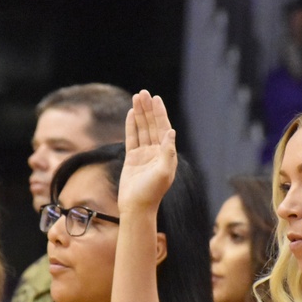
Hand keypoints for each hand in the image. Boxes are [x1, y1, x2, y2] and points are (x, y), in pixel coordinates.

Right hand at [119, 90, 176, 213]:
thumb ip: (167, 152)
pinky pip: (132, 138)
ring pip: (142, 129)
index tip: (156, 99)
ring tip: (136, 98)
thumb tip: (171, 131)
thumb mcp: (163, 172)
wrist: (136, 208)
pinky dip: (131, 126)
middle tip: (143, 93)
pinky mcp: (132, 159)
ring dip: (140, 114)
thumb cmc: (151, 193)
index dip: (160, 113)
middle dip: (148, 109)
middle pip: (152, 126)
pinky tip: (130, 114)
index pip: (163, 128)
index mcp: (167, 154)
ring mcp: (144, 155)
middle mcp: (157, 152)